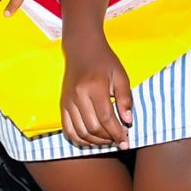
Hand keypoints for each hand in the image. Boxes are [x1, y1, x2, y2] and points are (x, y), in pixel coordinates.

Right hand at [58, 32, 134, 148]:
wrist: (82, 48)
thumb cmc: (105, 61)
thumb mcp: (121, 76)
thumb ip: (125, 99)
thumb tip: (128, 121)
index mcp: (95, 86)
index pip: (106, 118)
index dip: (117, 133)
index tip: (126, 142)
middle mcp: (78, 95)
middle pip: (93, 127)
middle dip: (108, 138)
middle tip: (119, 139)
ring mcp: (68, 100)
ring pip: (80, 131)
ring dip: (95, 141)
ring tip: (108, 140)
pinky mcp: (62, 104)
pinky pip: (68, 129)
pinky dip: (80, 139)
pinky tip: (92, 140)